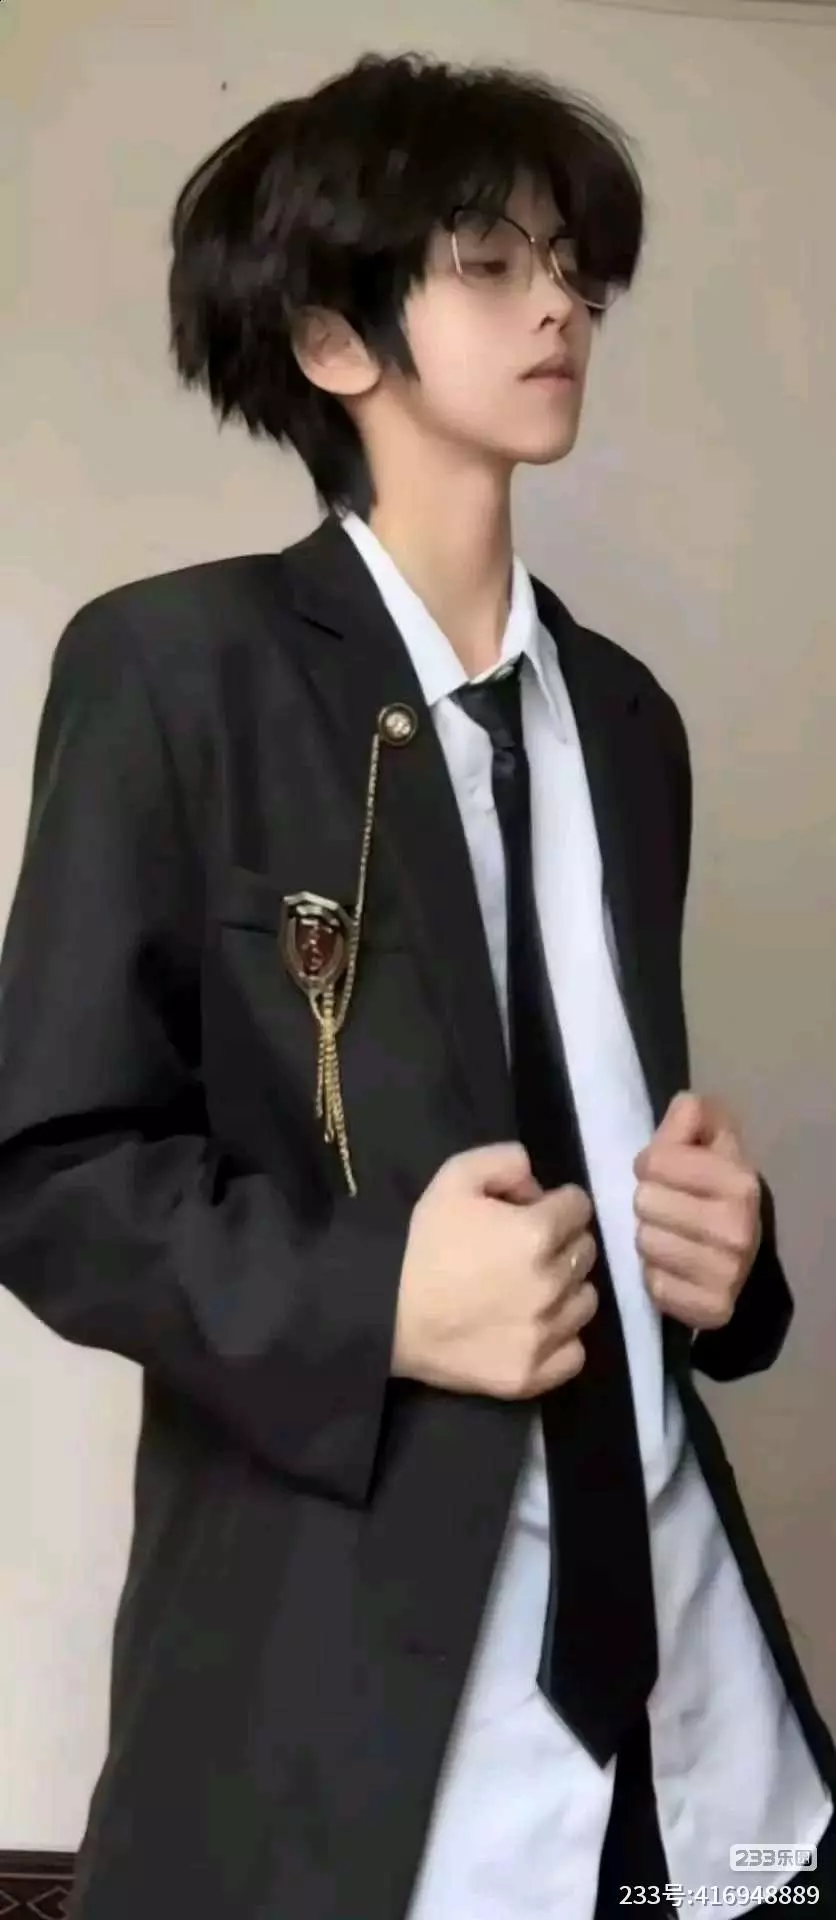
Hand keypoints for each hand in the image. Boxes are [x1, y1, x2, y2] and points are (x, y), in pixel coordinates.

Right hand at [393, 1143, 597, 1397]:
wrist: (385, 1314)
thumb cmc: (421, 1244)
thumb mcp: (454, 1177)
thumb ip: (506, 1160)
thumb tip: (536, 1187)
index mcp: (537, 1232)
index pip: (579, 1207)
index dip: (556, 1203)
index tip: (533, 1212)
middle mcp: (552, 1283)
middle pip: (585, 1251)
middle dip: (563, 1242)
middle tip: (527, 1249)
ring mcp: (545, 1334)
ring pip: (585, 1300)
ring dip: (566, 1289)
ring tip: (530, 1289)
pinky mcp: (533, 1374)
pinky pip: (574, 1351)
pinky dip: (561, 1338)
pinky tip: (533, 1326)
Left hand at [633, 1092, 762, 1331]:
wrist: (743, 1254)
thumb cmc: (713, 1187)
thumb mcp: (708, 1142)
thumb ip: (692, 1116)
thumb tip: (685, 1106)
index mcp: (740, 1181)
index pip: (655, 1161)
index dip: (651, 1163)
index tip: (662, 1172)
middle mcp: (738, 1229)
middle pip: (645, 1202)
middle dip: (648, 1202)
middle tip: (664, 1208)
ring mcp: (728, 1274)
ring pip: (645, 1243)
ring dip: (647, 1239)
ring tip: (668, 1236)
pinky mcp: (713, 1309)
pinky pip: (654, 1286)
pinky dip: (656, 1277)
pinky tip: (673, 1269)